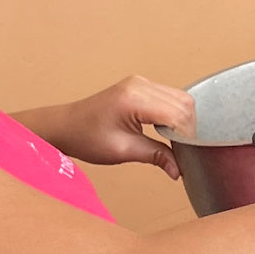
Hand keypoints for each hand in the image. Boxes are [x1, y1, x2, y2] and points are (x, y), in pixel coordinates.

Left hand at [51, 76, 196, 178]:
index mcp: (134, 99)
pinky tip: (166, 130)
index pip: (178, 114)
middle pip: (184, 103)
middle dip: (189, 128)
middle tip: (183, 150)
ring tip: (174, 141)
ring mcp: (141, 82)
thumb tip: (179, 170)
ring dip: (183, 120)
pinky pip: (169, 96)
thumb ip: (156, 156)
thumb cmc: (86, 137)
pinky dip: (174, 113)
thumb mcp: (123, 151)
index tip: (187, 154)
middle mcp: (140, 84)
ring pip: (180, 98)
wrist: (65, 126)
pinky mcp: (141, 86)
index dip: (187, 136)